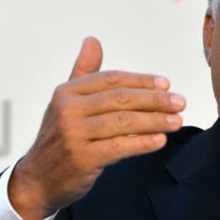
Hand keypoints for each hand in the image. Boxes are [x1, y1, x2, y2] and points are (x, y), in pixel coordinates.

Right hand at [8, 37, 185, 219]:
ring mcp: (74, 135)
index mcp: (68, 92)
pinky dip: (143, 143)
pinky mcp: (82, 159)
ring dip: (155, 121)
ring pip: (124, 122)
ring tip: (177, 121)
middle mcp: (69, 110)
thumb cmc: (60, 137)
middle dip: (155, 100)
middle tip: (180, 102)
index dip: (142, 80)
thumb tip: (92, 41)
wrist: (38, 179)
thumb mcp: (66, 102)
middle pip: (121, 99)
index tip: (166, 84)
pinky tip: (160, 140)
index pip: (112, 80)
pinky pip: (119, 147)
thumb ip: (83, 71)